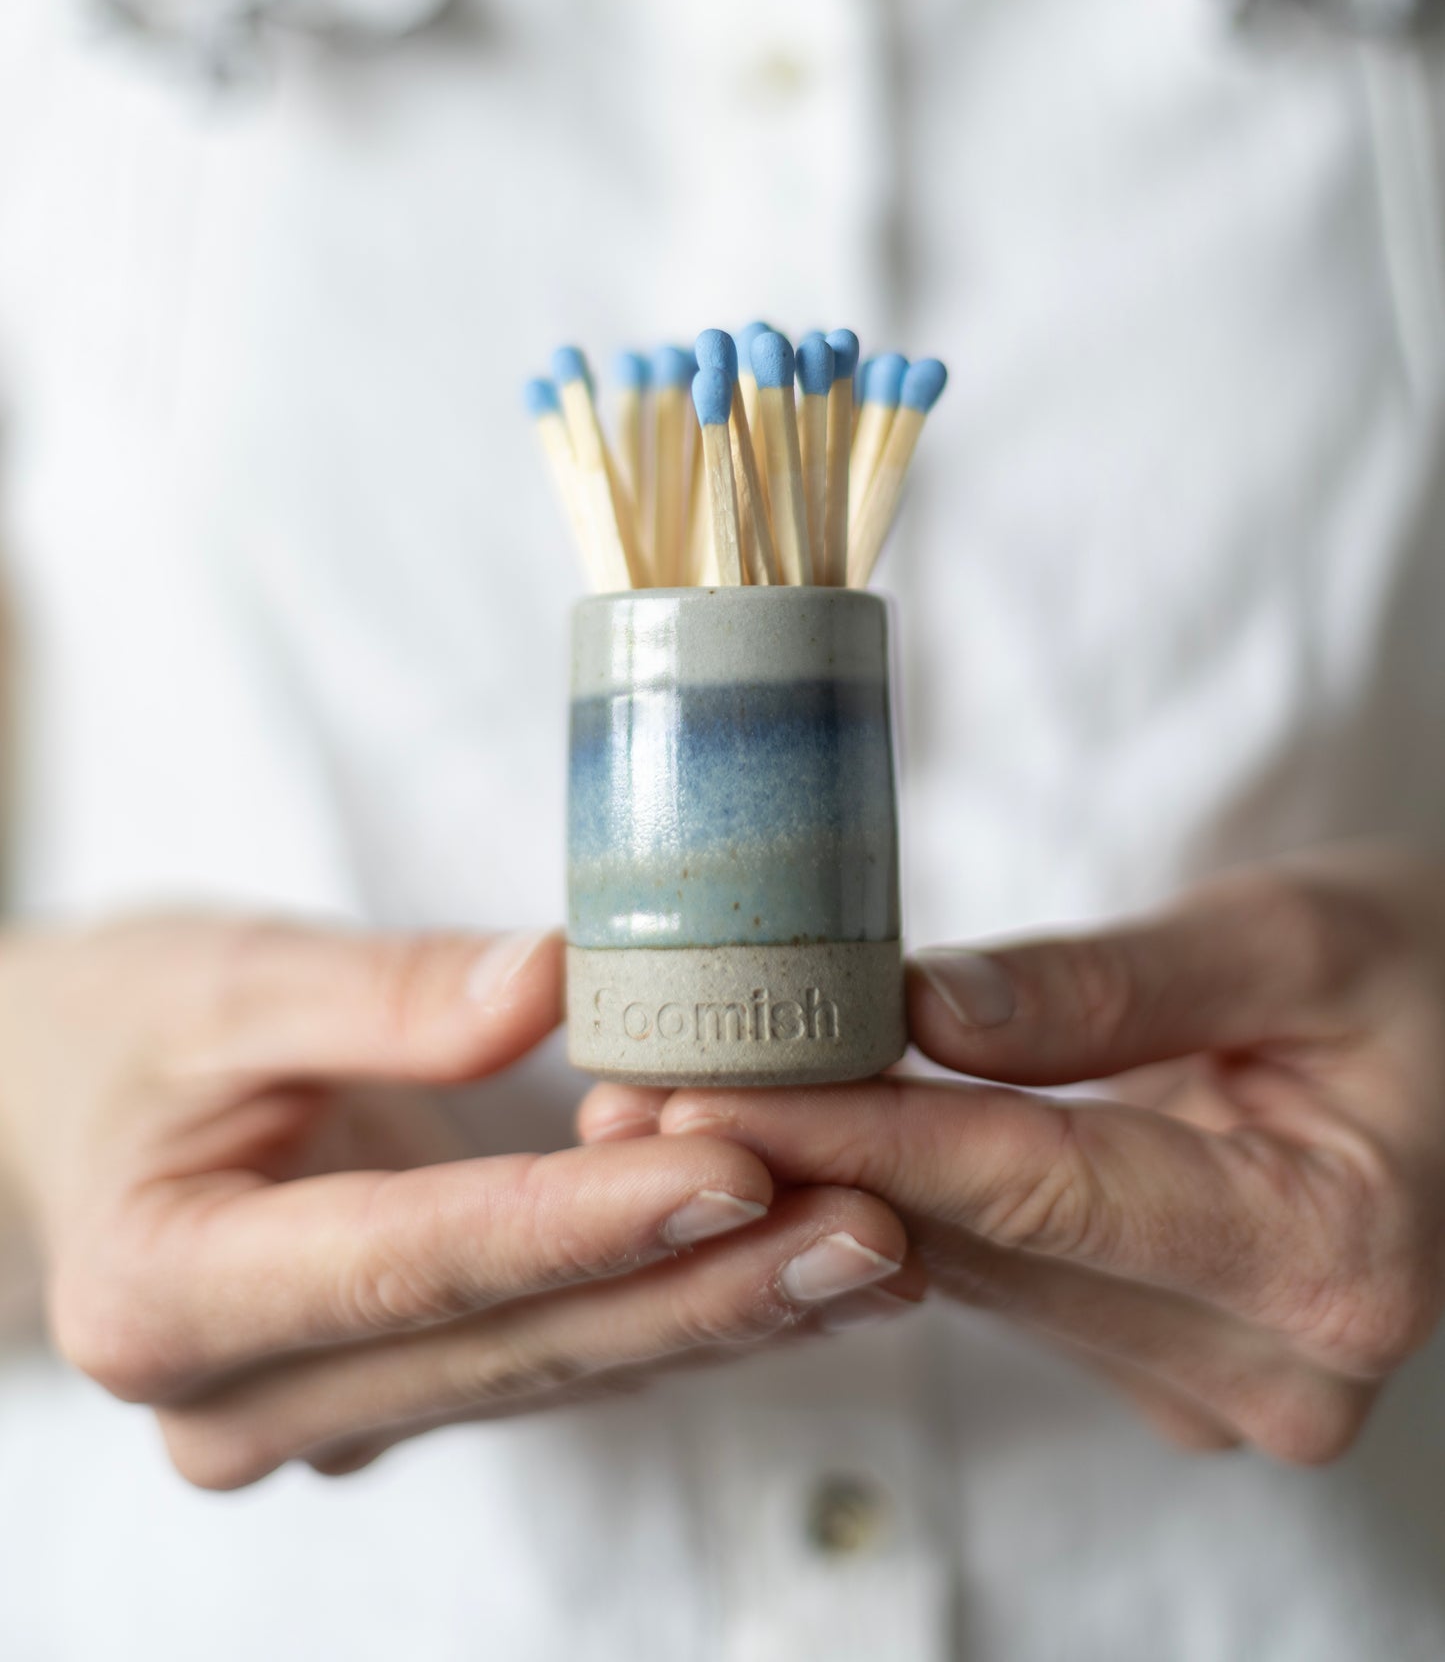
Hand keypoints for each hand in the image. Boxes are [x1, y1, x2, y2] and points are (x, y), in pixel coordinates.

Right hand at [0, 914, 917, 1487]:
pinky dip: (679, 1309)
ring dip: (723, 1311)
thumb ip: (381, 993)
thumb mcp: (223, 975)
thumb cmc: (129, 1024)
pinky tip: (802, 1271)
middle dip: (702, 1285)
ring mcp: (326, 1416)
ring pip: (555, 1372)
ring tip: (879, 1248)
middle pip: (513, 1342)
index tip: (740, 1166)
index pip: (415, 1260)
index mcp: (167, 1291)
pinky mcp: (399, 1393)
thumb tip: (556, 982)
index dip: (584, 1222)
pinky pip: (555, 1360)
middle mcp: (243, 1400)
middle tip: (869, 1224)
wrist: (66, 1106)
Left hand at [580, 847, 1444, 1462]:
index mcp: (1329, 1253)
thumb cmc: (1420, 971)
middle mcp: (1272, 1363)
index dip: (858, 1125)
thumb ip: (1112, 982)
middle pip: (987, 1245)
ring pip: (978, 1272)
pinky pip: (1007, 1278)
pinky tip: (788, 1136)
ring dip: (827, 1181)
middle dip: (800, 1158)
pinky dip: (904, 1197)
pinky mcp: (1167, 1367)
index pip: (1039, 1184)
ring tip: (668, 1096)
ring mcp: (1217, 1386)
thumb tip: (918, 1012)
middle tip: (632, 1083)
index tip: (705, 1078)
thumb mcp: (1296, 936)